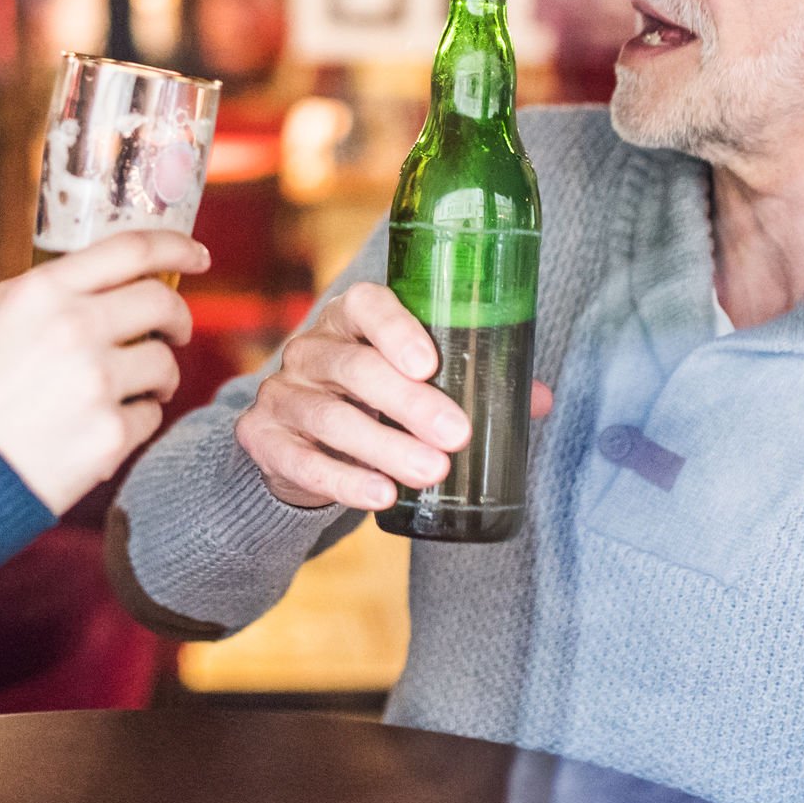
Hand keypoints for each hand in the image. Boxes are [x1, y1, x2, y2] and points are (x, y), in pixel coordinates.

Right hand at [0, 230, 207, 512]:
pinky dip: (136, 420)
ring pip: (165, 362)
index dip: (176, 246)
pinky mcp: (109, 434)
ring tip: (130, 390)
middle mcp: (73, 328)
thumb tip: (123, 276)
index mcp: (44, 291)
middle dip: (177, 318)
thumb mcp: (0, 318)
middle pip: (163, 302)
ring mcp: (95, 382)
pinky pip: (151, 415)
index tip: (199, 256)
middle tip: (173, 332)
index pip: (132, 249)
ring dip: (159, 375)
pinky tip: (101, 428)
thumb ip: (57, 291)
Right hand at [234, 282, 554, 510]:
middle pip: (355, 368)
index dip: (397, 330)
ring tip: (432, 474)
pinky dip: (343, 480)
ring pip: (331, 417)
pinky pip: (301, 460)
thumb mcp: (411, 383)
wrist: (298, 440)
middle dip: (408, 403)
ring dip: (385, 447)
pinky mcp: (262, 438)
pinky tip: (379, 496)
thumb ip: (471, 383)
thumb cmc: (370, 400)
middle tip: (455, 435)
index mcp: (350, 321)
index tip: (431, 365)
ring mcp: (282, 393)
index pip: (366, 306)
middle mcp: (310, 349)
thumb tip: (541, 399)